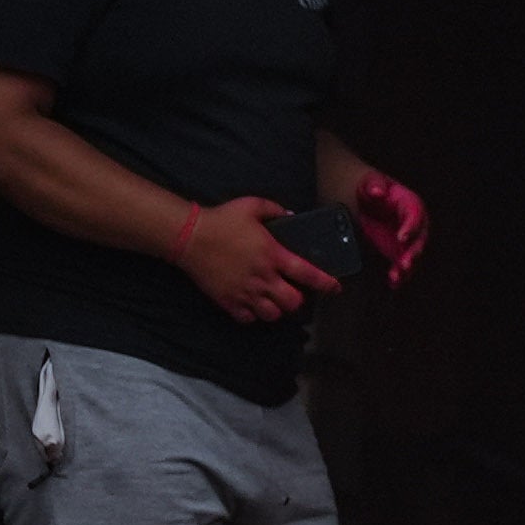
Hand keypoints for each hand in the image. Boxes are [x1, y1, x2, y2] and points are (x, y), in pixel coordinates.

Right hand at [173, 201, 336, 325]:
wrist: (189, 236)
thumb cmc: (222, 220)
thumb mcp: (252, 206)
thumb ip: (276, 210)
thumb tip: (292, 215)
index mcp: (273, 255)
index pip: (308, 274)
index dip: (326, 283)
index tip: (335, 288)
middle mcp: (263, 278)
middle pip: (292, 303)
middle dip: (297, 300)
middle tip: (292, 292)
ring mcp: (245, 292)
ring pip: (272, 315)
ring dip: (276, 309)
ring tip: (273, 300)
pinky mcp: (228, 301)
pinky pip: (248, 318)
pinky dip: (253, 315)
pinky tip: (252, 304)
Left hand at [344, 168, 429, 290]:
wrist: (365, 200)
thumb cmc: (370, 189)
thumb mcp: (370, 182)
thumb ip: (374, 186)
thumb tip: (377, 191)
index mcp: (411, 204)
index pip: (415, 217)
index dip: (410, 228)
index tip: (402, 237)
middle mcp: (415, 224)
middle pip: (419, 240)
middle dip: (413, 253)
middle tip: (405, 263)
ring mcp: (408, 240)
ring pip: (412, 256)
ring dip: (406, 269)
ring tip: (396, 277)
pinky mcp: (398, 251)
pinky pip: (402, 265)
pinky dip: (398, 275)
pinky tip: (392, 284)